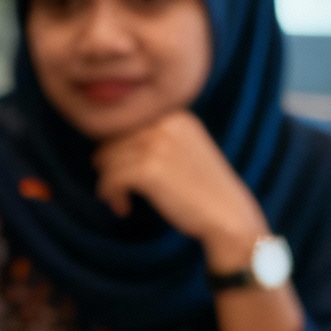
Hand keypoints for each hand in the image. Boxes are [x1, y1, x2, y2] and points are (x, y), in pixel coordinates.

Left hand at [93, 110, 269, 270]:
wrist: (228, 215)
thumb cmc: (202, 189)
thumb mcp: (182, 151)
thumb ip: (152, 141)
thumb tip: (102, 147)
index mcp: (175, 115)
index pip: (127, 125)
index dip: (116, 150)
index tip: (120, 173)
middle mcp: (166, 123)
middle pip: (113, 140)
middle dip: (109, 167)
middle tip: (116, 190)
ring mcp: (157, 144)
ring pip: (108, 159)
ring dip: (109, 184)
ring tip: (121, 201)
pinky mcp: (149, 169)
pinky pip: (111, 178)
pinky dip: (111, 194)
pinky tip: (123, 208)